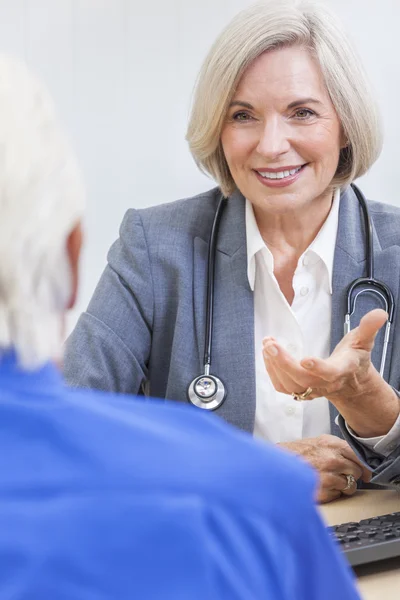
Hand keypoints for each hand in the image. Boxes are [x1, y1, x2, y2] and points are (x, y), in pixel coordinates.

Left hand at [263, 309, 399, 436]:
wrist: (350, 384)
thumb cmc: (353, 360)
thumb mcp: (363, 342)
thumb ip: (369, 328)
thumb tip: (380, 313)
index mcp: (341, 371)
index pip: (330, 372)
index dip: (318, 367)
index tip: (305, 359)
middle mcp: (325, 383)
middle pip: (302, 380)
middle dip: (284, 363)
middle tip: (271, 345)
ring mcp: (310, 389)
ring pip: (289, 385)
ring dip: (274, 365)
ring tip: (268, 344)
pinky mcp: (299, 390)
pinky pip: (282, 386)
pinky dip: (272, 371)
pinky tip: (268, 354)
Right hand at [278, 434, 371, 503]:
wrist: (279, 464)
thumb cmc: (297, 453)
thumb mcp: (319, 442)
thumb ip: (339, 448)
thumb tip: (357, 458)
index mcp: (333, 445)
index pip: (360, 457)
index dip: (364, 467)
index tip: (366, 474)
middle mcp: (332, 460)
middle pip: (357, 473)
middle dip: (352, 476)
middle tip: (342, 476)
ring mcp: (328, 476)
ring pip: (350, 486)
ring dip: (343, 486)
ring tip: (329, 481)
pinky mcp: (323, 491)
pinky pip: (338, 495)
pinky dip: (333, 493)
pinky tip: (322, 486)